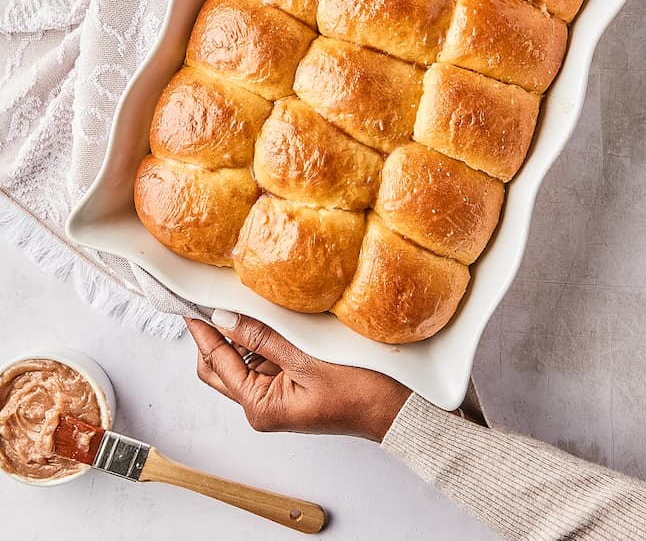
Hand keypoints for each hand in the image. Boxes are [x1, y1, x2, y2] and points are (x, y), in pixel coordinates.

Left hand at [185, 312, 410, 441]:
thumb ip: (264, 338)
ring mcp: (277, 393)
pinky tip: (268, 312)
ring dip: (240, 332)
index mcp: (260, 406)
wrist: (397, 408)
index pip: (215, 363)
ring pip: (243, 357)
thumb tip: (225, 319)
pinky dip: (263, 335)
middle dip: (214, 334)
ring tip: (241, 297)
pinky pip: (267, 355)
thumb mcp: (307, 359)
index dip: (201, 332)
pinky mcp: (293, 382)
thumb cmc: (361, 392)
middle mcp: (263, 404)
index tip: (189, 303)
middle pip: (221, 365)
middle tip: (209, 297)